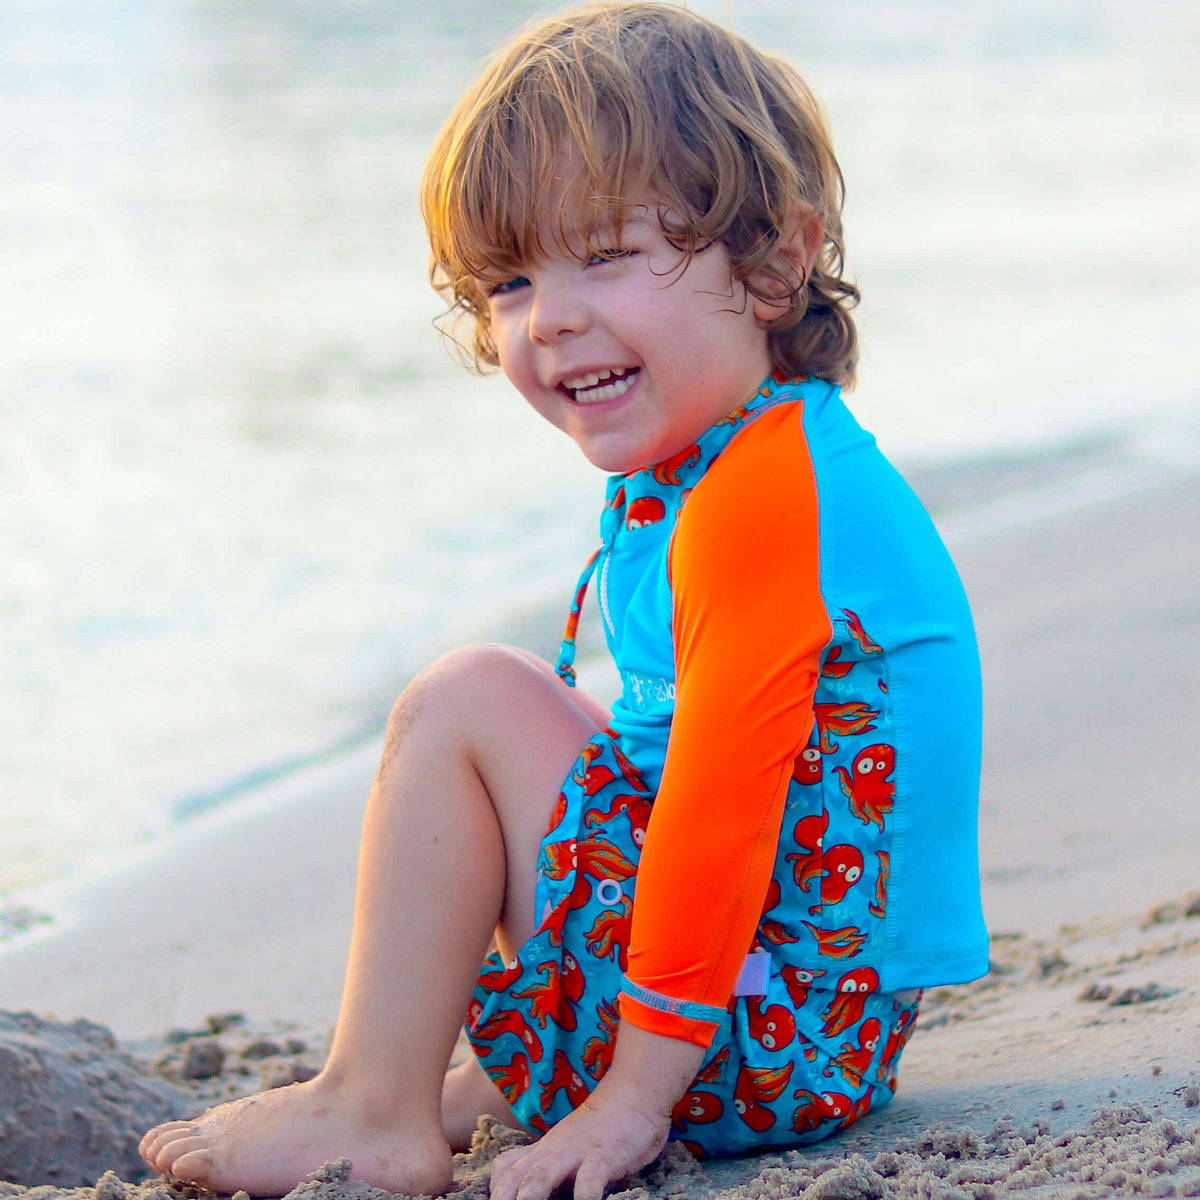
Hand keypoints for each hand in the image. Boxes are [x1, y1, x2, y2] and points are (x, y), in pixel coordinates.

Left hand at [487, 1082, 669, 1199]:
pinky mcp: (604, 1156)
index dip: (495, 1190)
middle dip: (503, 1199)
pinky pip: (590, 1181)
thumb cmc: (603, 1125)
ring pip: (542, 1176)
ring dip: (529, 1198)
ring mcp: (577, 1152)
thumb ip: (552, 1160)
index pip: (507, 1168)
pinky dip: (584, 1199)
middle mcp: (554, 1150)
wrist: (634, 1093)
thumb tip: (533, 1186)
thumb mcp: (569, 1141)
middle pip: (516, 1175)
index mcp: (545, 1148)